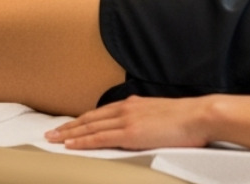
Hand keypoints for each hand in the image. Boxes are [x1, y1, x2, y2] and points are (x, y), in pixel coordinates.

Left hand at [45, 95, 215, 150]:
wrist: (199, 115)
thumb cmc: (186, 119)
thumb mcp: (160, 115)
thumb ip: (145, 120)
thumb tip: (141, 128)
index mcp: (132, 104)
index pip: (100, 113)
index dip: (82, 120)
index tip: (69, 125)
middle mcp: (125, 109)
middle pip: (89, 118)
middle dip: (68, 126)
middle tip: (51, 132)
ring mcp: (126, 120)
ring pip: (90, 127)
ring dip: (69, 133)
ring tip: (53, 139)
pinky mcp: (130, 133)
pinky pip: (100, 138)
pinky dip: (83, 141)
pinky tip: (71, 144)